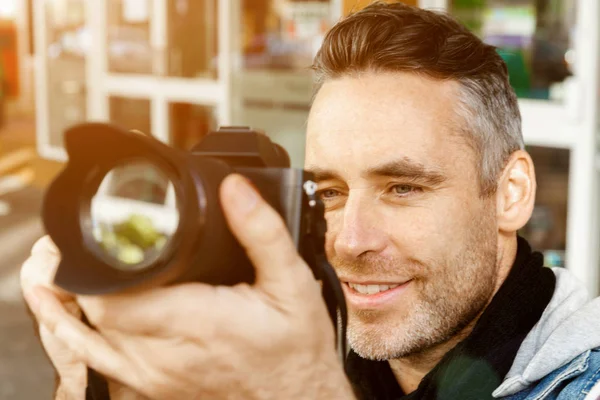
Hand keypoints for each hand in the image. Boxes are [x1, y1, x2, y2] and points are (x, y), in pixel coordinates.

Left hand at [27, 174, 353, 399]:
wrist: (299, 399)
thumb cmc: (295, 349)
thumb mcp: (292, 284)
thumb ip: (262, 232)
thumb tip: (236, 189)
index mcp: (196, 323)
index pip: (114, 298)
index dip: (91, 264)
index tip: (92, 231)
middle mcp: (165, 355)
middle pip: (92, 313)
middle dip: (76, 272)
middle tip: (71, 238)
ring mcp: (154, 376)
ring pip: (84, 340)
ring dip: (66, 303)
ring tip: (50, 269)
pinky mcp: (153, 387)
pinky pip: (97, 363)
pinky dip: (72, 336)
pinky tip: (59, 314)